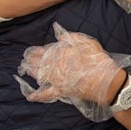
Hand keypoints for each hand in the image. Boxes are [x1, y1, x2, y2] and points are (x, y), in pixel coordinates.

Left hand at [15, 22, 130, 121]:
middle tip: (25, 59)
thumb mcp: (88, 43)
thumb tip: (59, 33)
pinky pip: (46, 94)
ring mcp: (56, 78)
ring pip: (38, 75)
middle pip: (39, 61)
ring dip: (30, 72)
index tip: (33, 50)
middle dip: (30, 60)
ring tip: (25, 70)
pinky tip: (30, 96)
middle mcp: (55, 64)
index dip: (38, 50)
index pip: (45, 50)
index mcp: (61, 52)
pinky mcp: (60, 90)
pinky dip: (37, 96)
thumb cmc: (98, 60)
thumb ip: (72, 37)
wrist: (105, 80)